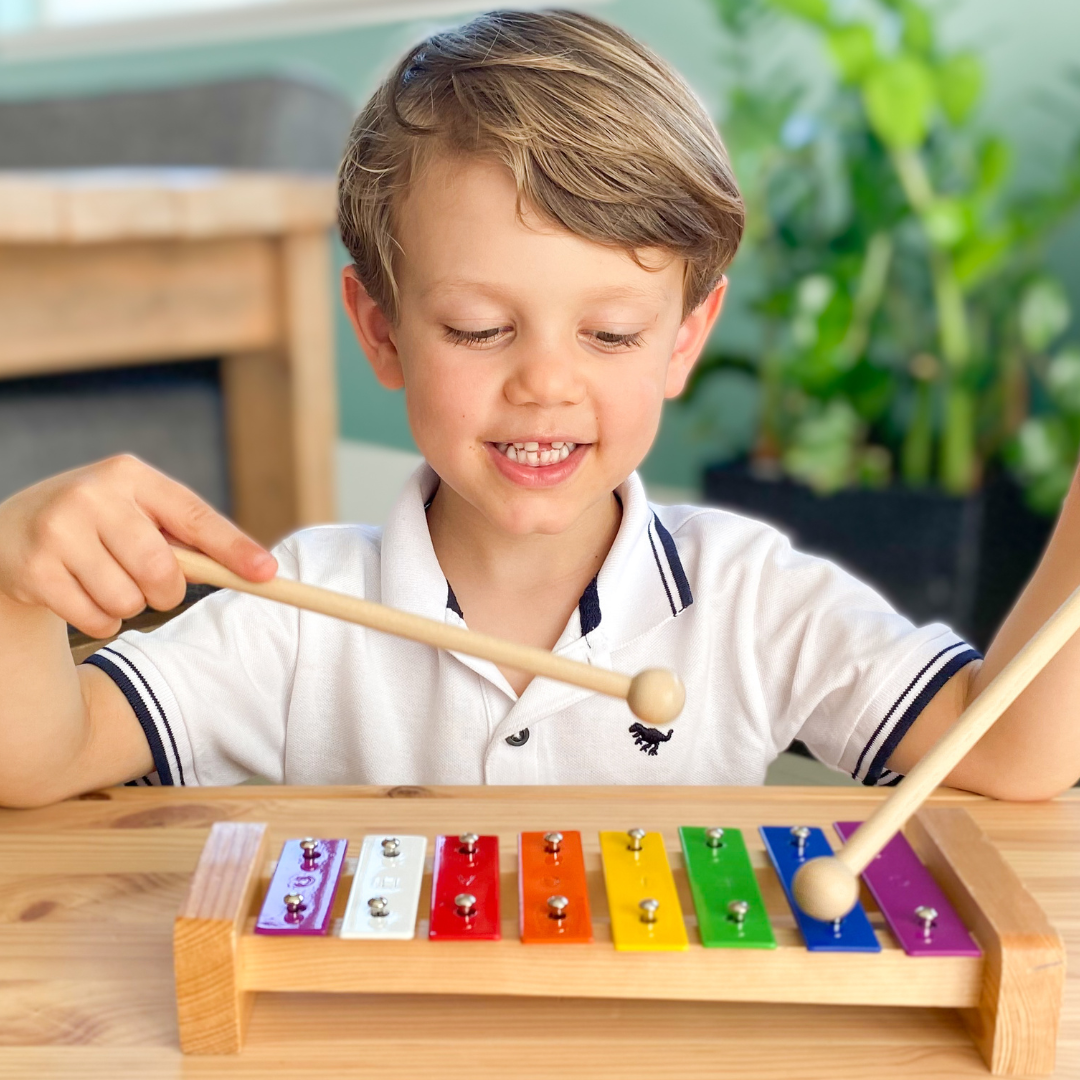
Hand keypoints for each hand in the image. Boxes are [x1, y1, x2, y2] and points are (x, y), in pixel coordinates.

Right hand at [0, 454, 276, 638]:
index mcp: (130, 475)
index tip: (267, 574)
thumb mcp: (136, 514)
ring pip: (130, 600)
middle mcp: (93, 495)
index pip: (195, 516)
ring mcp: (59, 531)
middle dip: (166, 590)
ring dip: (129, 606)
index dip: (233, 548)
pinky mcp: (34, 569)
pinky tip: (81, 596)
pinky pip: (97, 619)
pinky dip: (101, 620)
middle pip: (162, 569)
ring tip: (105, 582)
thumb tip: (253, 570)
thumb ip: (187, 539)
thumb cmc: (95, 525)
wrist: (7, 533)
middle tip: (152, 586)